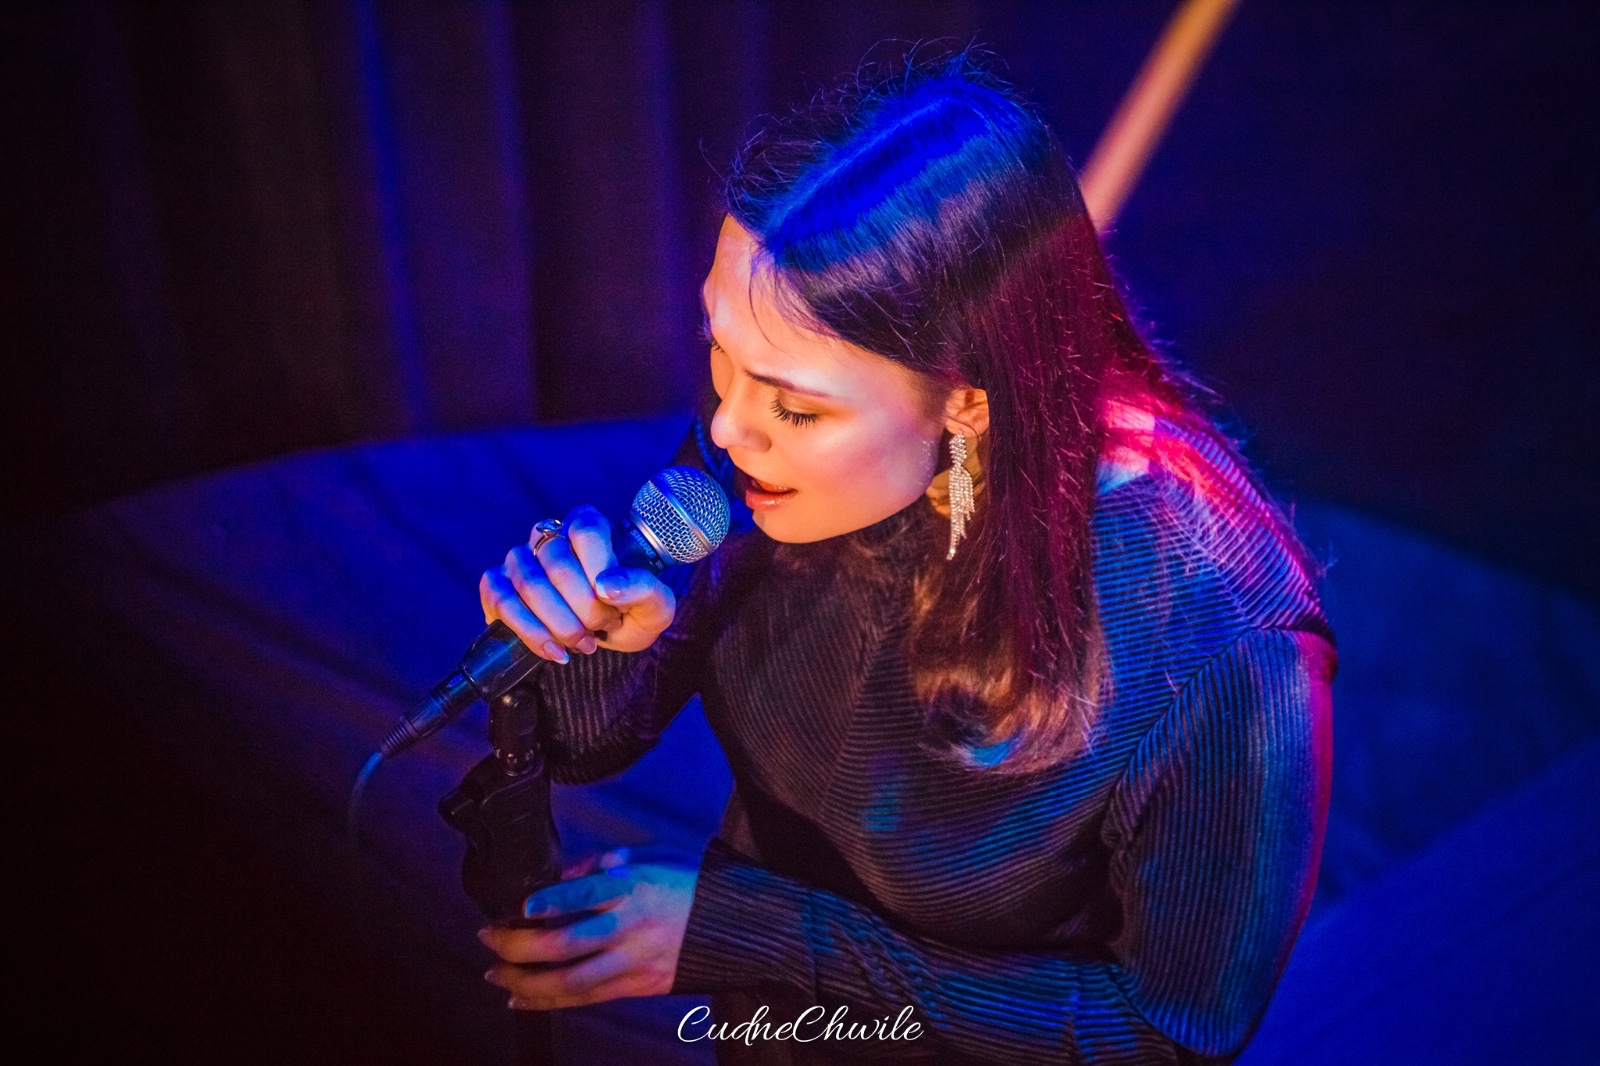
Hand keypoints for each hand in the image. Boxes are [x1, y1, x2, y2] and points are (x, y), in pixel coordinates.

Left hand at [478, 850, 697, 1009]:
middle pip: (566, 944)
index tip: (521, 906)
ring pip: (571, 982)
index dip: (550, 901)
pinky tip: (523, 998)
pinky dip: (549, 1001)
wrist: (739, 924)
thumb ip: (607, 860)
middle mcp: (632, 926)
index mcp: (635, 886)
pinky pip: (587, 999)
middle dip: (518, 945)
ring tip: (495, 973)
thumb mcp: (655, 852)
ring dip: (525, 980)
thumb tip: (563, 876)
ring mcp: (636, 961)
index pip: (585, 895)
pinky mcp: (640, 985)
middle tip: (488, 938)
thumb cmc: (692, 880)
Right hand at [479, 504, 676, 657]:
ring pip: (529, 583)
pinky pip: (501, 600)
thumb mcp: (654, 606)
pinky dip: (530, 631)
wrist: (602, 641)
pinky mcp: (497, 585)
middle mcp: (548, 535)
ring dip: (559, 623)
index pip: (586, 530)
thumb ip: (642, 589)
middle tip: (602, 629)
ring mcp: (519, 559)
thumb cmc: (629, 614)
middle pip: (557, 561)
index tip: (613, 601)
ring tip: (583, 645)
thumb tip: (606, 586)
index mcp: (587, 525)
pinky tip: (554, 651)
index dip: (600, 567)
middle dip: (584, 607)